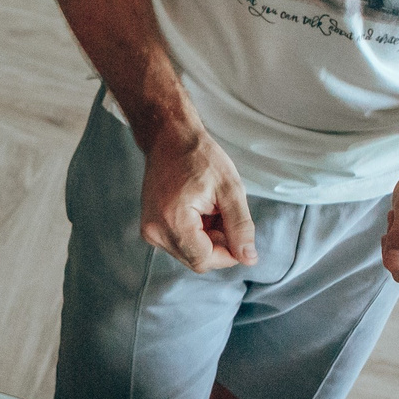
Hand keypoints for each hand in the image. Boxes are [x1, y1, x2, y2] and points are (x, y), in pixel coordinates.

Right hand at [139, 124, 255, 273]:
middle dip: (218, 245)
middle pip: (196, 260)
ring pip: (189, 254)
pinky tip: (199, 211)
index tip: (238, 231)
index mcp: (173, 220)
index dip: (228, 252)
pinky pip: (180, 245)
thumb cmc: (200, 157)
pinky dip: (195, 234)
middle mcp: (155, 231)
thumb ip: (241, 227)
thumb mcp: (230, 189)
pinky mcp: (150, 230)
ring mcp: (150, 231)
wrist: (170, 139)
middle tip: (223, 214)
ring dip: (207, 240)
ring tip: (210, 209)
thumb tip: (249, 258)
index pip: (204, 259)